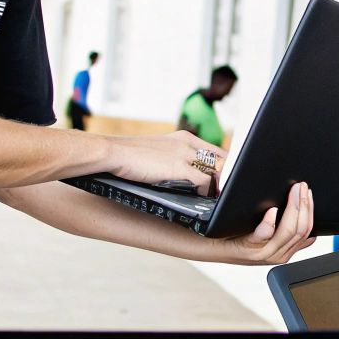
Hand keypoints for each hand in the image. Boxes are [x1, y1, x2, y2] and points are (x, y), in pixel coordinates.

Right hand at [104, 131, 225, 194]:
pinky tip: (202, 200)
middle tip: (225, 193)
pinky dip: (206, 192)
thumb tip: (183, 175)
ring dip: (218, 187)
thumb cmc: (129, 156)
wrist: (113, 152)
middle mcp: (188, 144)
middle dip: (225, 178)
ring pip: (216, 171)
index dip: (224, 167)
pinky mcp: (179, 168)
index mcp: (184, 138)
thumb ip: (174, 159)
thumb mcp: (158, 152)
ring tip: (217, 199)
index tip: (225, 180)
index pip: (216, 151)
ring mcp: (184, 155)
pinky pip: (204, 182)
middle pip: (221, 160)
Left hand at [213, 182, 315, 264]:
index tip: (308, 193)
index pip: (307, 231)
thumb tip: (300, 207)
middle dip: (304, 205)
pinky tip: (272, 209)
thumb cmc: (238, 237)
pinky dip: (270, 221)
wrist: (214, 247)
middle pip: (300, 230)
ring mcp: (263, 253)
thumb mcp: (267, 236)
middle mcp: (277, 254)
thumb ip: (284, 228)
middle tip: (302, 187)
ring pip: (289, 231)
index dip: (311, 210)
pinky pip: (264, 235)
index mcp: (285, 251)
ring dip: (294, 208)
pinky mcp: (248, 249)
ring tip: (294, 191)